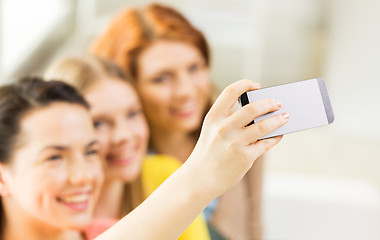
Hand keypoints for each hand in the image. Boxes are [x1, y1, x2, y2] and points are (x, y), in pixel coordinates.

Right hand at [186, 79, 288, 196]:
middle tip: (278, 103)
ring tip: (286, 117)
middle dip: (269, 103)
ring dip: (278, 120)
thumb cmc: (210, 151)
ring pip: (263, 126)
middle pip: (252, 108)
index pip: (230, 91)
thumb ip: (230, 120)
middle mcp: (223, 128)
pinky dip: (275, 137)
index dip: (246, 85)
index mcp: (213, 117)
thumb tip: (261, 112)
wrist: (200, 177)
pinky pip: (265, 143)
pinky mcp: (244, 157)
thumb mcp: (212, 130)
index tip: (257, 86)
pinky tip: (279, 134)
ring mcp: (234, 143)